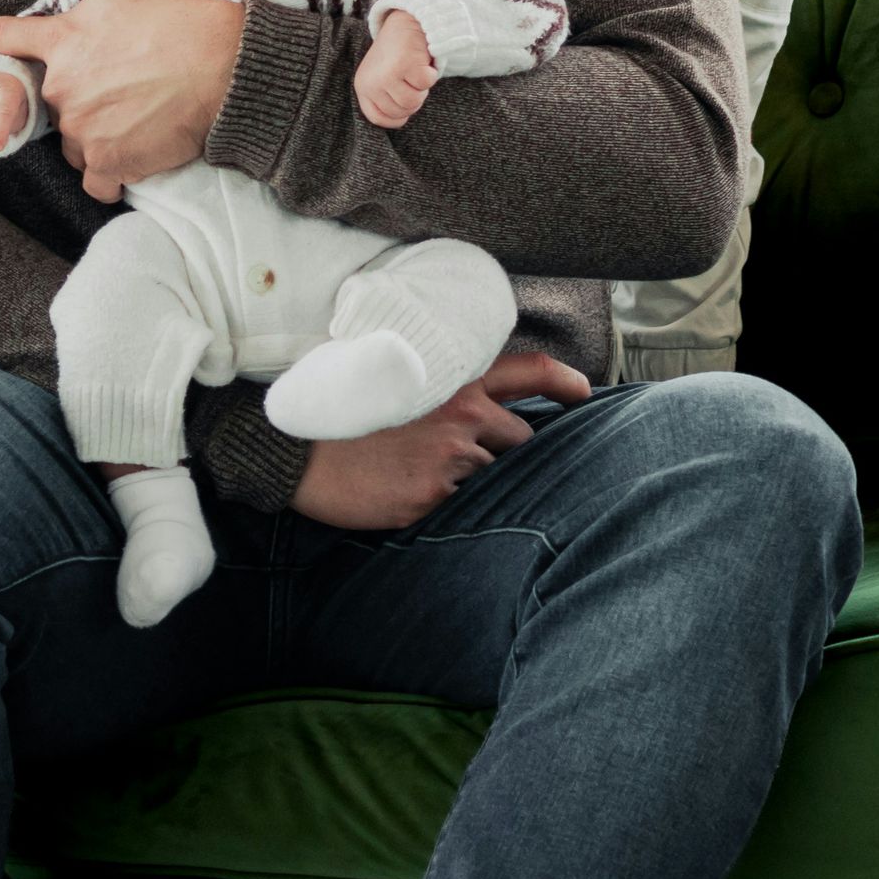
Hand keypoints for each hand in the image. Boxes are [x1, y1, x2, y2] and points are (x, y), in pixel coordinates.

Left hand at [0, 0, 244, 203]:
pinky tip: (136, 156)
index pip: (5, 38)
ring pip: (75, 140)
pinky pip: (96, 180)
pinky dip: (112, 173)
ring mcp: (84, 129)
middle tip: (124, 85)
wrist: (225, 71)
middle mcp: (63, 88)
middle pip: (53, 101)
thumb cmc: (180, 19)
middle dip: (80, 95)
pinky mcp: (109, 163)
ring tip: (138, 115)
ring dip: (95, 134)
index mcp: (63, 41)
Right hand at [290, 352, 592, 529]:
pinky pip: (459, 506)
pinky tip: (406, 493)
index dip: (564, 381)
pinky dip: (442, 504)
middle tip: (459, 457)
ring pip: (490, 477)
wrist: (295, 450)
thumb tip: (473, 414)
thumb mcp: (398, 383)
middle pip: (519, 439)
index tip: (584, 393)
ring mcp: (450, 458)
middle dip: (503, 452)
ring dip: (470, 481)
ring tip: (421, 475)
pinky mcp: (433, 496)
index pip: (528, 371)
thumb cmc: (341, 415)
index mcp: (452, 380)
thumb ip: (441, 392)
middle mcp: (461, 415)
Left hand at [354, 8, 437, 128]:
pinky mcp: (405, 64)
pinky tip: (422, 61)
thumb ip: (385, 98)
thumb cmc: (396, 54)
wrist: (406, 22)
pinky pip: (426, 83)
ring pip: (414, 100)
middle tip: (412, 79)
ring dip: (422, 88)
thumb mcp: (382, 76)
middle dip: (414, 98)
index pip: (378, 118)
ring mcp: (387, 74)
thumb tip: (398, 120)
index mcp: (363, 87)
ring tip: (416, 71)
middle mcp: (371, 82)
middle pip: (401, 111)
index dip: (397, 116)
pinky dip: (430, 73)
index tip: (405, 104)